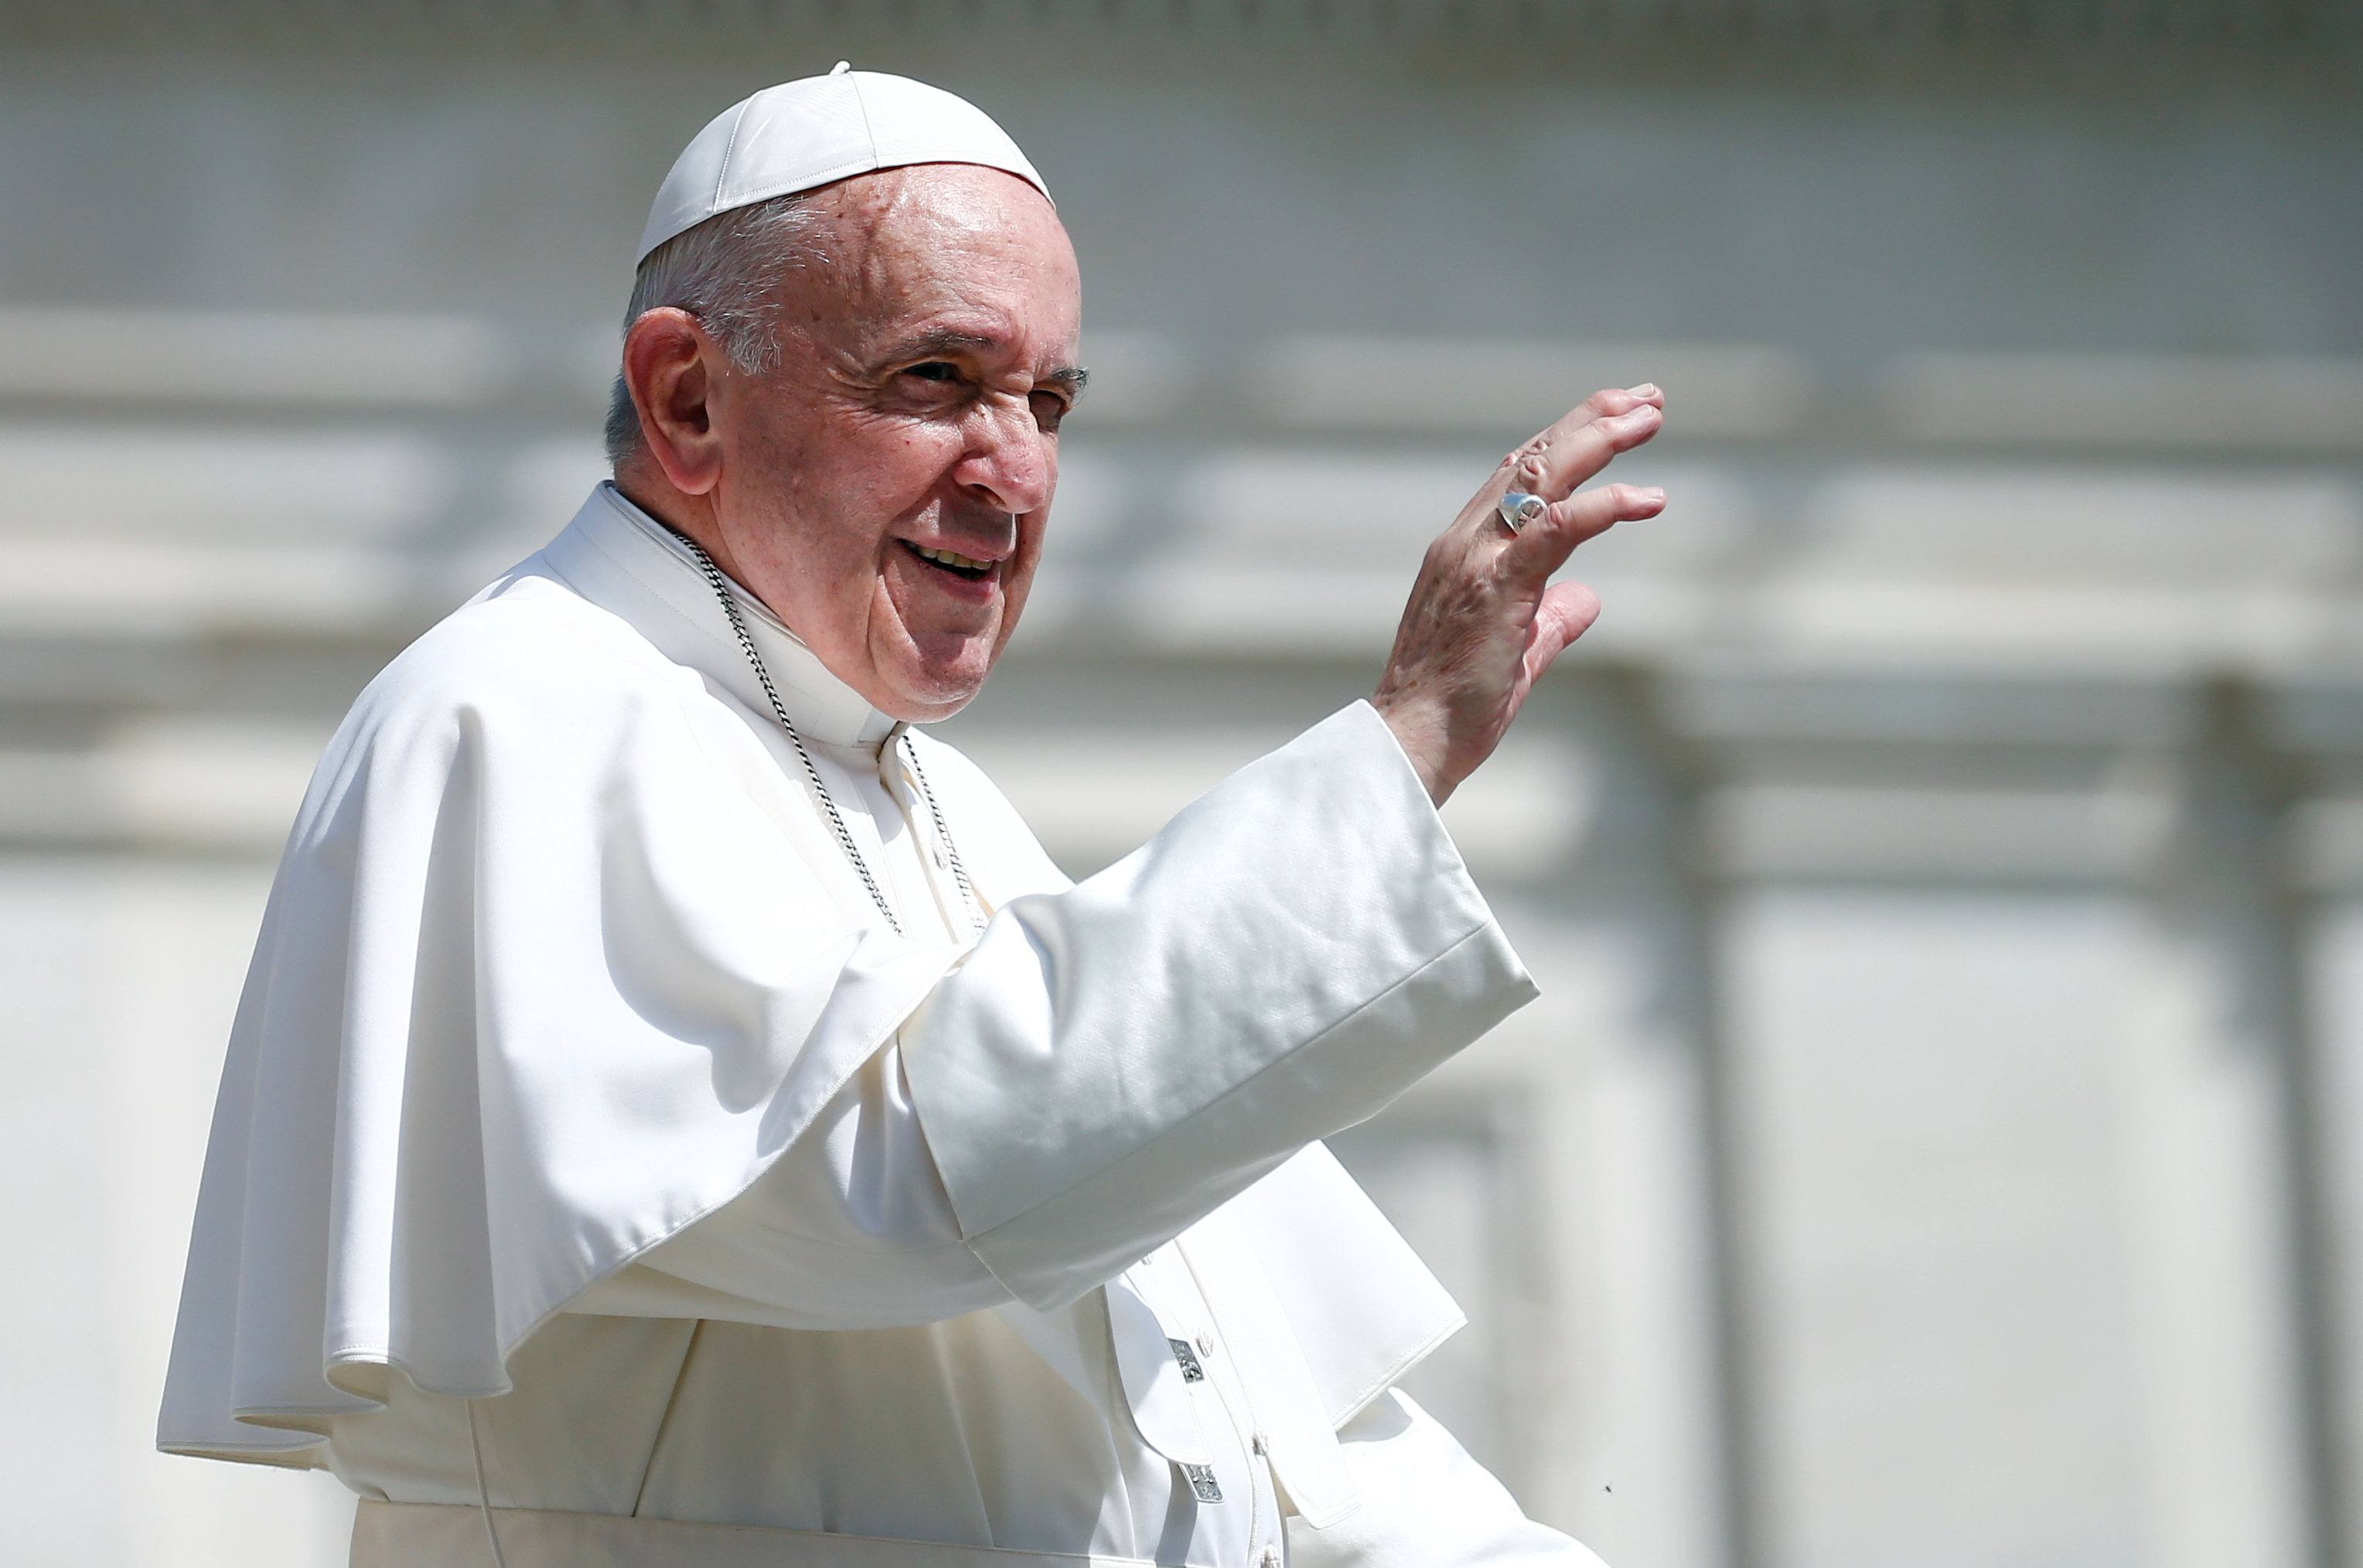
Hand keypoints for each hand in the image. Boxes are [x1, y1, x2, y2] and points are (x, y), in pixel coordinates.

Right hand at [1372, 385, 1666, 803]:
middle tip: (1648, 398)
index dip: (1568, 437)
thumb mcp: (1517, 650)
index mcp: (1466, 550)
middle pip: (1534, 458)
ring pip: (1542, 476)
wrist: (1411, 741)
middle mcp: (1467, 542)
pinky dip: (1605, 505)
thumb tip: (1586, 599)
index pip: (1517, 474)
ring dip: (1600, 439)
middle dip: (1593, 419)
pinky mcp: (1499, 587)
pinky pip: (1557, 529)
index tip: (1617, 416)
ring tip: (1650, 416)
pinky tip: (1648, 497)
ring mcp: (1478, 560)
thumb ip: (1552, 617)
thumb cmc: (1454, 706)